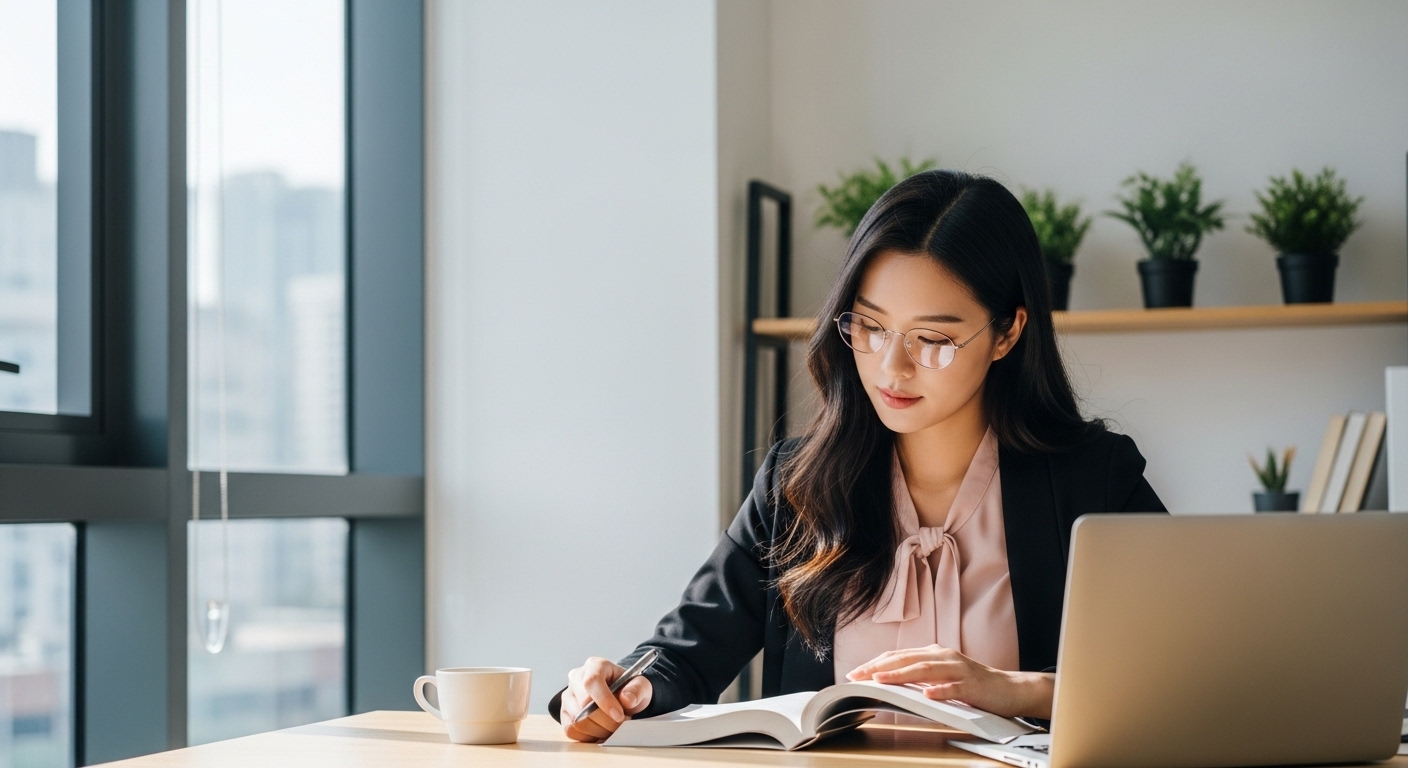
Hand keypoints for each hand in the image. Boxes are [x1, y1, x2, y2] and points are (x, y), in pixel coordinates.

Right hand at [560, 656, 653, 742]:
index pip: (592, 681)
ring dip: (598, 730)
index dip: (605, 701)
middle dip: (606, 720)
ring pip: (577, 720)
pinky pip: (571, 730)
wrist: (622, 696)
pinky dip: (588, 736)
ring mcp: (568, 696)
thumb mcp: (640, 685)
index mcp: (595, 665)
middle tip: (621, 722)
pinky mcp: (565, 713)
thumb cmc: (628, 688)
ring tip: (612, 726)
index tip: (619, 716)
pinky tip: (601, 731)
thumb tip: (627, 699)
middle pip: (583, 704)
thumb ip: (637, 690)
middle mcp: (577, 678)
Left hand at [845, 644, 1053, 718]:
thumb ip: (920, 676)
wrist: (1009, 689)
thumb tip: (889, 681)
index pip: (899, 656)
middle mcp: (944, 656)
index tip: (855, 673)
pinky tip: (927, 695)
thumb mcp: (942, 677)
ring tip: (881, 680)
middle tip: (858, 676)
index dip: (876, 663)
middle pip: (907, 659)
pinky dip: (939, 691)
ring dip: (901, 674)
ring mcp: (959, 669)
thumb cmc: (973, 685)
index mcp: (935, 653)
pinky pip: (954, 687)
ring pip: (925, 669)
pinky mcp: (973, 685)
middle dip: (879, 667)